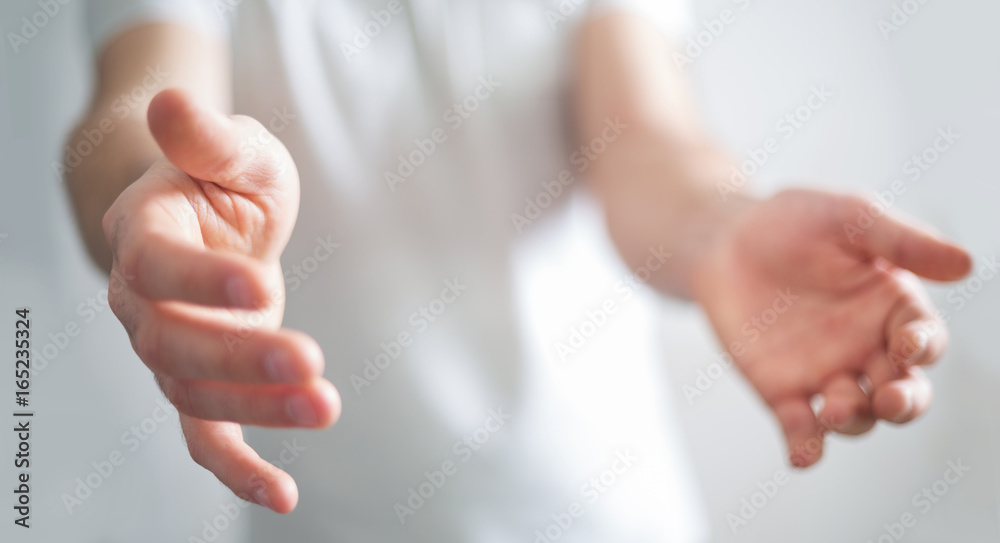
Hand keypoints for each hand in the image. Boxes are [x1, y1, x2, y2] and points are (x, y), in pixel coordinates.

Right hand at [103, 89, 340, 511]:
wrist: (209, 217)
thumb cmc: (226, 179)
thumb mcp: (239, 149)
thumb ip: (211, 137)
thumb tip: (170, 104)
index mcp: (145, 231)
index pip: (157, 264)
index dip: (202, 280)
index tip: (262, 285)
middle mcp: (140, 299)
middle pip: (172, 344)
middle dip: (241, 359)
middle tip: (311, 365)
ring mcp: (168, 347)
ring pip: (194, 392)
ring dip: (258, 408)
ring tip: (326, 405)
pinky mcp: (200, 382)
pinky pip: (205, 436)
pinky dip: (239, 469)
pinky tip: (284, 495)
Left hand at [692, 189, 970, 466]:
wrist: (726, 241)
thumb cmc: (794, 223)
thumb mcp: (849, 217)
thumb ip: (900, 242)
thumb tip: (966, 264)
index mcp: (892, 308)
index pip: (923, 339)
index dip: (921, 346)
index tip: (906, 343)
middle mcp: (868, 348)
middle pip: (902, 392)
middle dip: (903, 403)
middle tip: (888, 399)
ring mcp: (825, 374)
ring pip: (856, 416)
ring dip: (852, 420)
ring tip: (832, 409)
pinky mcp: (781, 391)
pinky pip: (800, 428)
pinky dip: (804, 447)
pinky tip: (801, 456)